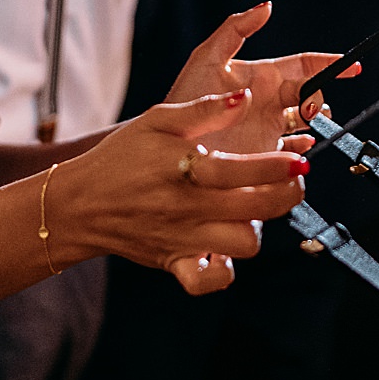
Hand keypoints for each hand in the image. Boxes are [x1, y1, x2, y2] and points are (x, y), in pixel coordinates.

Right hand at [49, 87, 305, 295]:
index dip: (276, 167)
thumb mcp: (157, 121)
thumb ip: (203, 110)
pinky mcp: (174, 261)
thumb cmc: (121, 157)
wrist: (79, 204)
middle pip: (254, 210)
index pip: (240, 171)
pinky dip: (223, 272)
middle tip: (293, 181)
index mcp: (183, 169)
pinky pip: (206, 281)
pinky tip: (227, 250)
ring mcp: (182, 238)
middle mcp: (186, 207)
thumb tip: (244, 98)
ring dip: (257, 227)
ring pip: (241, 245)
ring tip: (257, 208)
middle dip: (286, 196)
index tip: (299, 161)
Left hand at [165, 3, 358, 157]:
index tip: (352, 66)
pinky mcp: (265, 156)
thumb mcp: (206, 57)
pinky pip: (295, 150)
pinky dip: (305, 148)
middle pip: (311, 93)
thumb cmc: (184, 99)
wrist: (171, 145)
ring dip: (317, 121)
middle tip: (311, 107)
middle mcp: (269, 102)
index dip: (330, 64)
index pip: (304, 66)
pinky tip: (303, 146)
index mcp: (261, 76)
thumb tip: (266, 6)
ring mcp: (268, 129)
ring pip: (308, 122)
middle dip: (320, 96)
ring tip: (310, 123)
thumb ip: (236, 29)